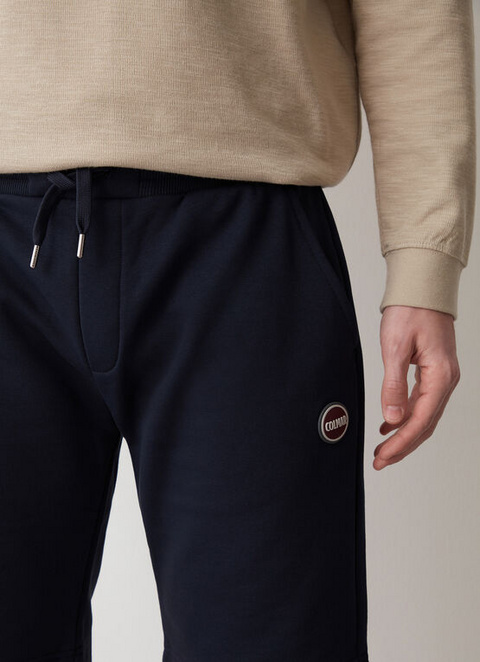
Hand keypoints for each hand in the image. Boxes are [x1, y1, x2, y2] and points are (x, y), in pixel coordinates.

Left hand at [373, 305, 460, 469]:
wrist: (421, 287)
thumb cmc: (410, 311)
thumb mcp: (395, 348)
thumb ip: (393, 385)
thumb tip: (391, 418)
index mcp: (440, 376)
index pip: (421, 421)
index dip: (401, 443)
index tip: (383, 456)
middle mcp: (445, 380)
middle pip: (425, 424)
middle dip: (403, 446)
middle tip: (380, 461)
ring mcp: (441, 376)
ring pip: (424, 416)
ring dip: (404, 434)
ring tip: (383, 449)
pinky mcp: (433, 371)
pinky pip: (421, 403)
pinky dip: (405, 417)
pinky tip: (390, 425)